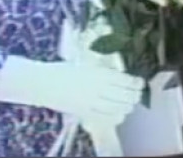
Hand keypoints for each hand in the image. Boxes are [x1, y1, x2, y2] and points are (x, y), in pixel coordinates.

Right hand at [0, 56, 142, 124]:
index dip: (135, 82)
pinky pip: (104, 117)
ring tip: (131, 104)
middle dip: (134, 95)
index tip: (140, 82)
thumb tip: (119, 77)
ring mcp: (89, 101)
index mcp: (98, 72)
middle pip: (123, 94)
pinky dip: (115, 117)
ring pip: (116, 107)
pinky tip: (119, 115)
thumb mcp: (85, 65)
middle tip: (138, 94)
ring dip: (127, 106)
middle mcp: (96, 87)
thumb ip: (102, 72)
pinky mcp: (83, 112)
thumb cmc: (63, 70)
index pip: (123, 79)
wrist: (42, 82)